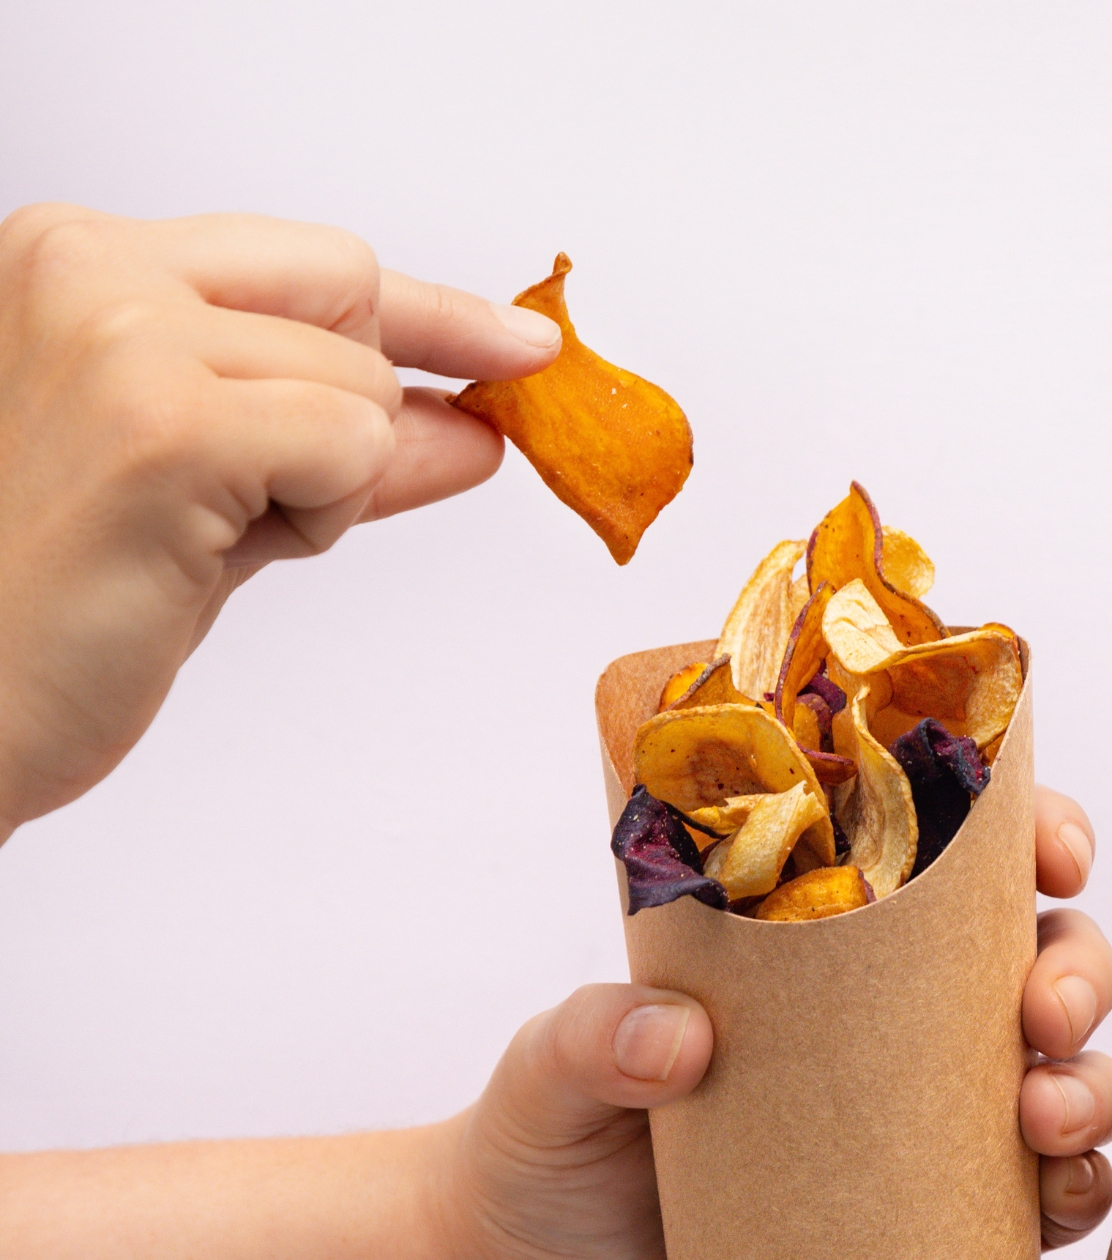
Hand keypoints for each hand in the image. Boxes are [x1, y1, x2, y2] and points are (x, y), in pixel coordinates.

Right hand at [0, 204, 559, 839]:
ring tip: (197, 535)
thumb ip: (335, 443)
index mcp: (79, 261)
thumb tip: (471, 427)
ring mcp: (126, 338)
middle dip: (365, 407)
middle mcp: (93, 271)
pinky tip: (207, 549)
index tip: (517, 343)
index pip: (313, 259)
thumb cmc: (52, 606)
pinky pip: (351, 448)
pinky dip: (318, 517)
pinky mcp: (167, 426)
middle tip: (289, 495)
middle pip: (351, 294)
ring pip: (363, 388)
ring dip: (326, 486)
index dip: (427, 314)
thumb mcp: (216, 493)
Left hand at [439, 785, 1111, 1259]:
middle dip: (1077, 972)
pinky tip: (1060, 1198)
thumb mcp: (549, 1073)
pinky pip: (1040, 1211)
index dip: (1029, 840)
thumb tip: (675, 1040)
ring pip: (1063, 1085)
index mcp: (820, 952)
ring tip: (1046, 1121)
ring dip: (1091, 1090)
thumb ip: (589, 1040)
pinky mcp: (928, 1243)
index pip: (950, 866)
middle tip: (1043, 1012)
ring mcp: (920, 1137)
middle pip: (1038, 967)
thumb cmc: (546, 1151)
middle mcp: (894, 1033)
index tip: (1055, 854)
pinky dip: (1074, 1197)